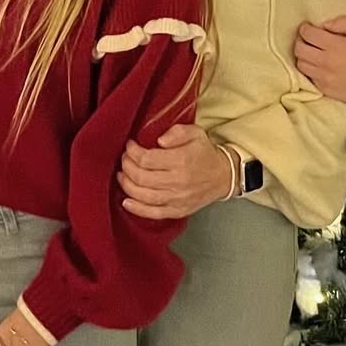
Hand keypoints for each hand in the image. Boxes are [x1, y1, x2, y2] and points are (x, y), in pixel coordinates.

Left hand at [119, 123, 233, 219]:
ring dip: (127, 184)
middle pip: (141, 177)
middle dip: (127, 166)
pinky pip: (153, 213)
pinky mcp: (177, 211)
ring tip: (122, 175)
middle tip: (125, 159)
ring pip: (143, 195)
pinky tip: (126, 201)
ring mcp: (177, 199)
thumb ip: (177, 132)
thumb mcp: (196, 133)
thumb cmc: (206, 154)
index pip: (146, 159)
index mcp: (181, 160)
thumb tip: (159, 140)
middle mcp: (178, 182)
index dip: (132, 152)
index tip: (130, 146)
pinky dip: (136, 209)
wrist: (223, 176)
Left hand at [294, 16, 345, 104]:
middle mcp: (325, 62)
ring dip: (303, 56)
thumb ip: (343, 23)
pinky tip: (318, 66)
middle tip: (308, 39)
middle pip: (299, 49)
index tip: (308, 27)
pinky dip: (310, 70)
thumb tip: (325, 24)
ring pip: (301, 64)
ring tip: (311, 53)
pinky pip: (308, 78)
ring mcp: (323, 78)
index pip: (308, 34)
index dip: (305, 28)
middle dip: (300, 41)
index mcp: (334, 46)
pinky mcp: (325, 90)